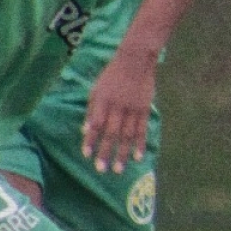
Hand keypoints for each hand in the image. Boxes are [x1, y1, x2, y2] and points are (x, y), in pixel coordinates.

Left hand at [83, 47, 155, 172]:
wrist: (135, 60)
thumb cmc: (112, 75)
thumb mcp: (97, 89)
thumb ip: (92, 110)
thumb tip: (85, 131)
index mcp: (102, 100)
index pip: (96, 123)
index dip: (90, 139)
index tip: (86, 155)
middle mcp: (117, 106)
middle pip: (111, 133)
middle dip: (106, 152)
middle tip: (101, 169)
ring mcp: (132, 108)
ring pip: (127, 135)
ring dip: (122, 153)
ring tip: (119, 169)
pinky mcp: (144, 109)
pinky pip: (142, 130)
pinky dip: (140, 144)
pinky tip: (138, 157)